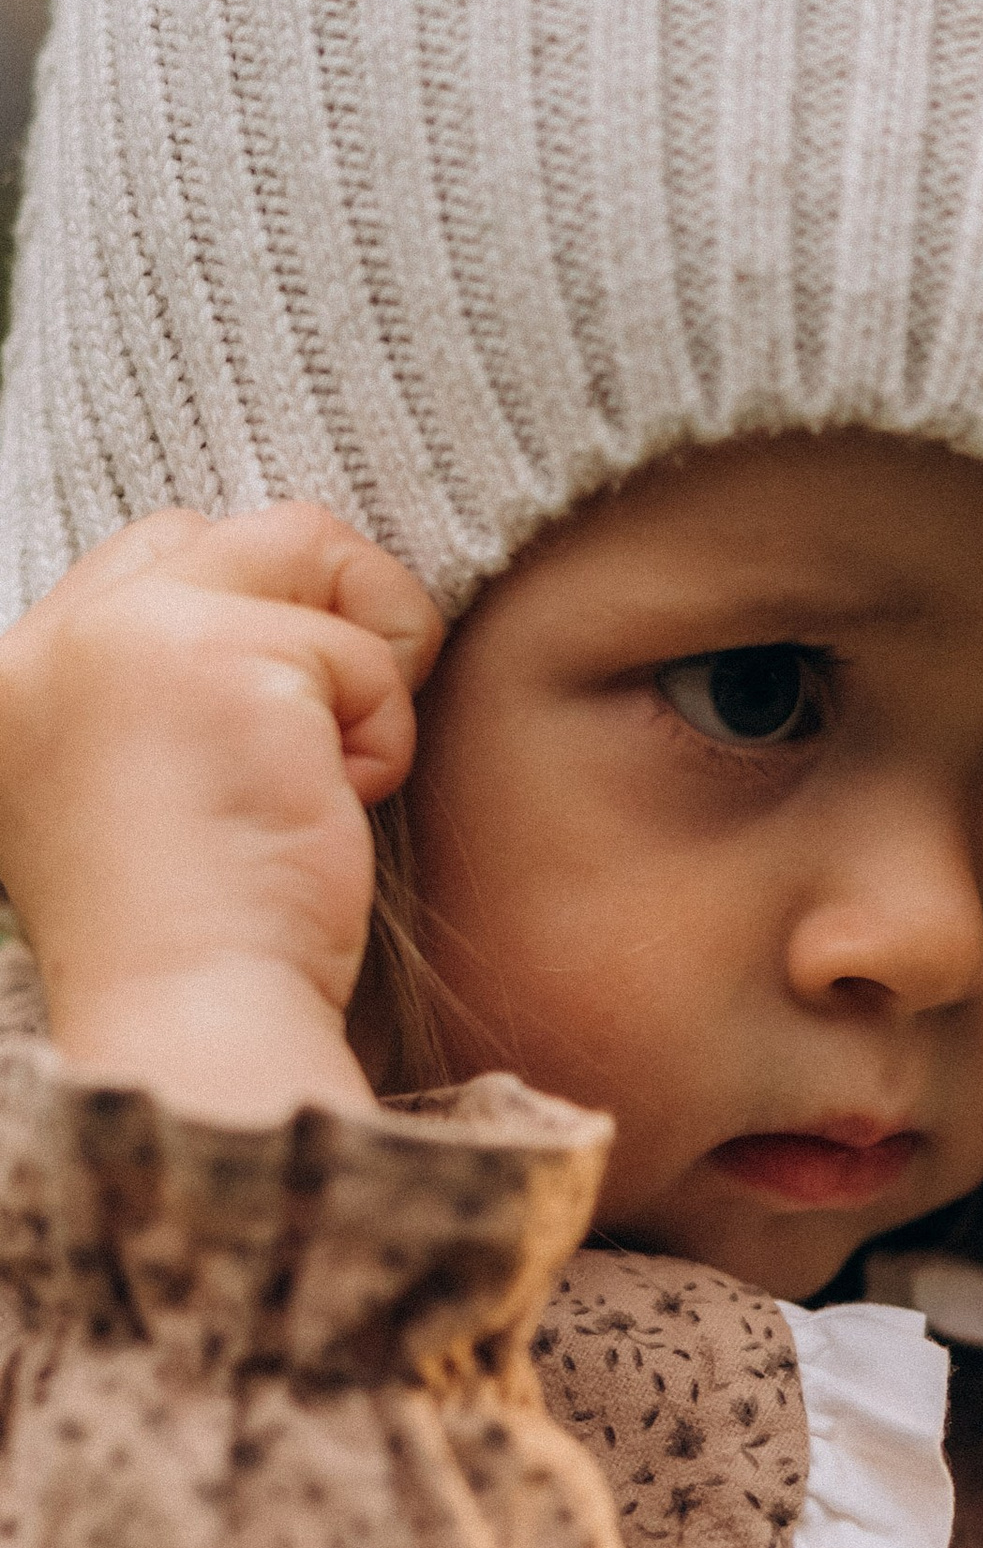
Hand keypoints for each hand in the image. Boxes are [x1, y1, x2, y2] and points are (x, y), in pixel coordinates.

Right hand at [0, 505, 443, 1124]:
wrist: (195, 1017)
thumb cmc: (203, 933)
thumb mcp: (155, 780)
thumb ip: (183, 682)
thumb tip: (311, 594)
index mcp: (17, 676)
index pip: (160, 553)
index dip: (262, 611)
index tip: (282, 727)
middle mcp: (51, 640)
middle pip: (243, 529)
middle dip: (327, 610)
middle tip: (331, 739)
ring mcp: (125, 637)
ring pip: (309, 551)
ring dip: (362, 659)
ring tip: (329, 773)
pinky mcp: (217, 659)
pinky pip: (365, 652)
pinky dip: (381, 735)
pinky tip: (329, 811)